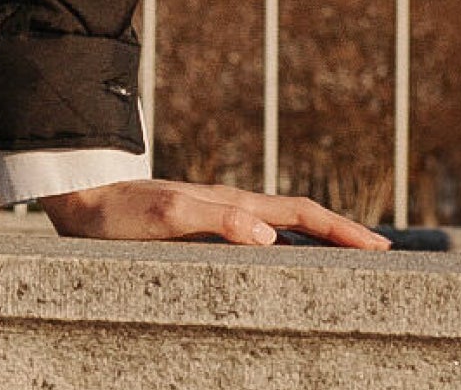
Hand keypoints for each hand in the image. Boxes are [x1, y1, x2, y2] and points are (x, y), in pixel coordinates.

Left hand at [36, 179, 389, 249]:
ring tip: (345, 261)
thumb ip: (215, 221)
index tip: (378, 247)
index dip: (340, 229)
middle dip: (341, 233)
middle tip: (380, 254)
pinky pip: (254, 237)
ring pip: (279, 227)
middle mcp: (229, 206)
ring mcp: (215, 215)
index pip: (299, 214)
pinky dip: (282, 247)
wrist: (80, 196)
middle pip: (298, 218)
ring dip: (315, 241)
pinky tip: (282, 264)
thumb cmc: (118, 213)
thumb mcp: (165, 217)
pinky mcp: (197, 226)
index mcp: (231, 204)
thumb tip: (270, 235)